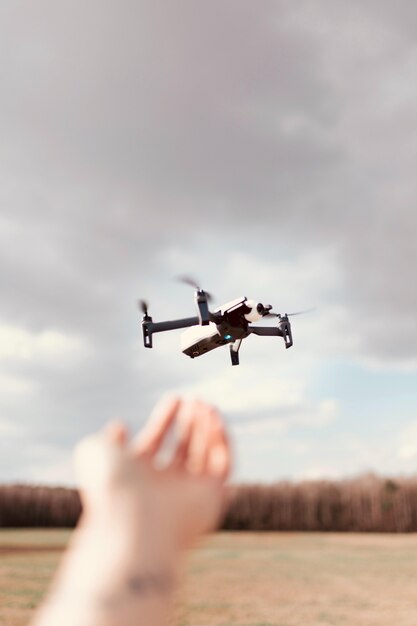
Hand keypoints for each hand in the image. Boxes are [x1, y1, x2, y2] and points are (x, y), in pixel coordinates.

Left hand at [74, 396, 230, 554]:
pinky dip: (221, 441)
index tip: (174, 397)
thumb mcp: (96, 452)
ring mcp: (189, 494)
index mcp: (137, 479)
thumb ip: (105, 438)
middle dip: (190, 423)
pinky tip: (215, 419)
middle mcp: (164, 488)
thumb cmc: (111, 489)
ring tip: (206, 405)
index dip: (165, 419)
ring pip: (204, 455)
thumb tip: (119, 427)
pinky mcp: (211, 498)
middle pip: (183, 449)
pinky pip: (222, 465)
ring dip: (207, 429)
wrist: (132, 524)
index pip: (155, 443)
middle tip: (195, 400)